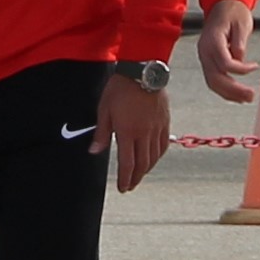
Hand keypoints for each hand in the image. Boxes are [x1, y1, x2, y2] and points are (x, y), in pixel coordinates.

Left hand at [104, 78, 170, 192]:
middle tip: (130, 186)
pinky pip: (163, 144)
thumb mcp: (104, 110)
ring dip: (146, 169)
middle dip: (135, 178)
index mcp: (127, 132)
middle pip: (142, 164)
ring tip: (139, 175)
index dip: (124, 179)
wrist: (143, 71)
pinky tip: (153, 158)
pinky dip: (158, 156)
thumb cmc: (120, 88)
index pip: (127, 163)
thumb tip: (94, 151)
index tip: (122, 188)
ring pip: (154, 156)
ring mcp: (156, 128)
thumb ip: (101, 133)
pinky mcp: (164, 121)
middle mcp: (144, 133)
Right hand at [193, 0, 258, 102]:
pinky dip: (224, 89)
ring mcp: (204, 56)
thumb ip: (239, 41)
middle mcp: (205, 51)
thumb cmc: (232, 11)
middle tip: (250, 96)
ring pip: (212, 82)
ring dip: (228, 93)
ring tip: (244, 99)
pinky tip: (235, 95)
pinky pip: (213, 79)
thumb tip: (240, 58)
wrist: (222, 4)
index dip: (241, 69)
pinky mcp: (208, 60)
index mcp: (213, 40)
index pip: (225, 63)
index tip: (254, 66)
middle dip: (233, 90)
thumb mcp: (241, 23)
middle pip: (216, 77)